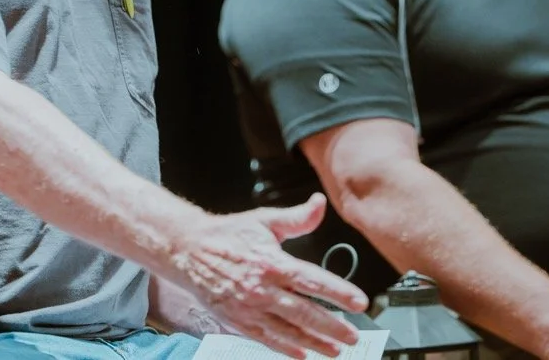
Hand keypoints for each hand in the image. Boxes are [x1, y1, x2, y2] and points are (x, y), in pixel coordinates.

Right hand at [169, 192, 369, 358]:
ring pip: (288, 330)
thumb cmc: (229, 235)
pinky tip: (303, 354)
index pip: (312, 280)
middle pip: (304, 312)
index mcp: (271, 262)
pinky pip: (266, 339)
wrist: (189, 251)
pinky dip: (286, 348)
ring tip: (335, 349)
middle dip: (332, 326)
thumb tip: (319, 204)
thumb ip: (296, 218)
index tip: (360, 301)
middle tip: (353, 335)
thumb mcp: (264, 221)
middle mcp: (262, 288)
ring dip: (314, 342)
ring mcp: (249, 308)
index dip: (338, 292)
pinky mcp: (238, 321)